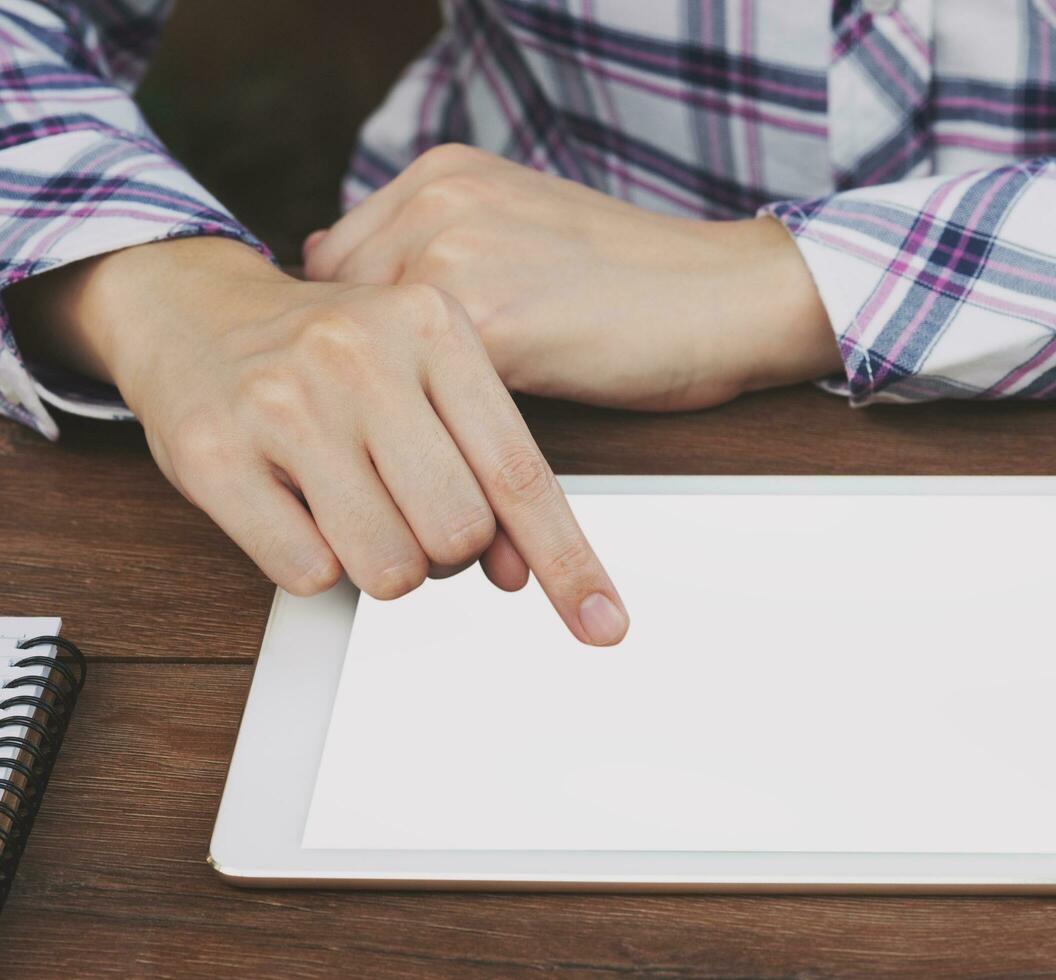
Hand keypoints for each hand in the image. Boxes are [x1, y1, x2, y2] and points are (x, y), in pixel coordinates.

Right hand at [8, 237, 628, 643]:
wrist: (196, 303)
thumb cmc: (332, 350)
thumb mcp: (427, 372)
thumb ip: (484, 462)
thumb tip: (522, 572)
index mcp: (434, 326)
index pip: (520, 474)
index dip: (567, 563)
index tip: (605, 624)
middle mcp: (360, 356)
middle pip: (457, 534)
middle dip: (445, 548)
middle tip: (411, 508)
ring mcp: (284, 401)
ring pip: (387, 566)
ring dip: (382, 562)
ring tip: (355, 503)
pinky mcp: (215, 452)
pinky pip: (308, 573)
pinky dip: (316, 563)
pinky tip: (299, 503)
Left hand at [302, 144, 841, 410]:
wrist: (729, 296)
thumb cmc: (641, 282)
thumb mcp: (522, 233)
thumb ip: (439, 251)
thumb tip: (354, 296)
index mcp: (442, 174)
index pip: (337, 265)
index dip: (354, 338)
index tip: (377, 383)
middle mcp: (437, 200)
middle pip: (336, 316)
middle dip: (359, 381)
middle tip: (392, 430)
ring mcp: (456, 253)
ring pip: (372, 365)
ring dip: (388, 420)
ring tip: (426, 457)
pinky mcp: (490, 322)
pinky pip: (426, 401)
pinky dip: (437, 446)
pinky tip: (465, 465)